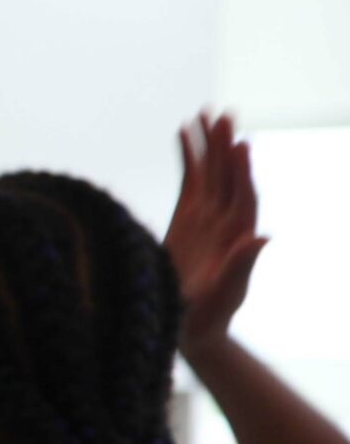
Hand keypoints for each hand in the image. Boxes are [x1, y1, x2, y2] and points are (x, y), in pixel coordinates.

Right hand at [164, 110, 265, 352]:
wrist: (191, 329)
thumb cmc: (207, 317)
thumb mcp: (224, 294)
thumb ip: (241, 266)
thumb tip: (260, 237)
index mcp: (238, 236)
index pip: (243, 196)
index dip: (241, 171)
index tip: (238, 145)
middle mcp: (226, 222)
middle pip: (228, 176)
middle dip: (224, 146)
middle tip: (222, 115)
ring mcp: (206, 218)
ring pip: (210, 173)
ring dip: (208, 144)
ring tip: (203, 114)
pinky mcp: (186, 219)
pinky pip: (190, 181)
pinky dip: (188, 157)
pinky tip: (183, 135)